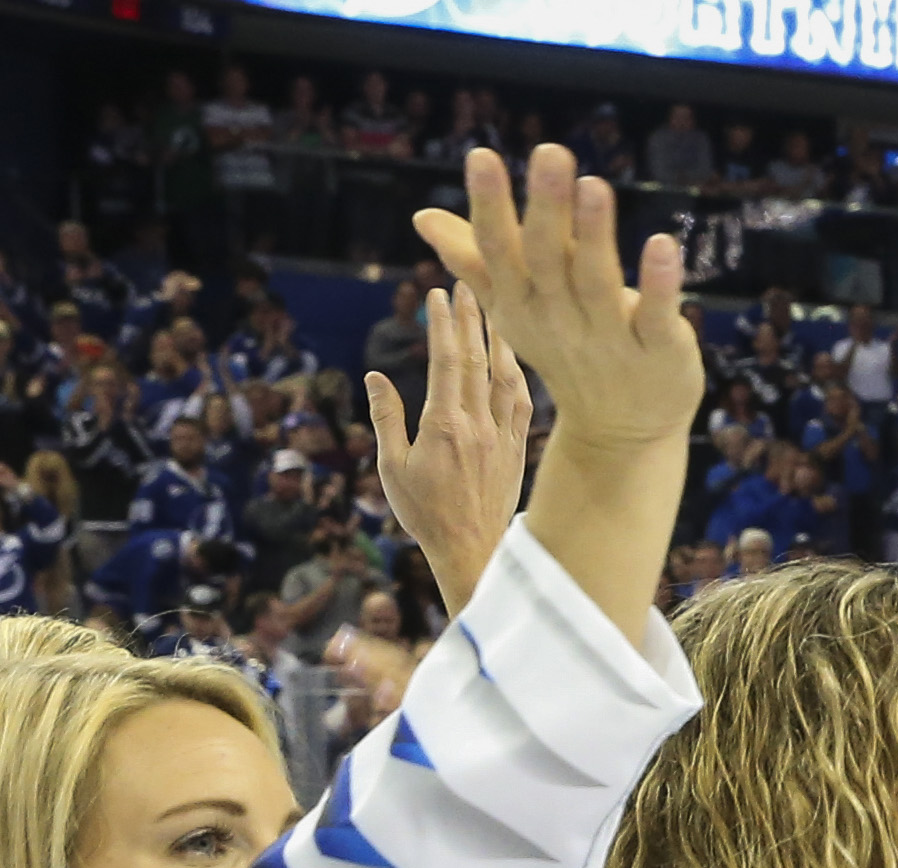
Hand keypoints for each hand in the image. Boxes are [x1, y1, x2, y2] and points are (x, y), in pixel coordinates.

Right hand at [367, 284, 530, 615]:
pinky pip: (522, 404)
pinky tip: (516, 360)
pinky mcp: (517, 451)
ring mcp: (503, 437)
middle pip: (477, 360)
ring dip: (500, 340)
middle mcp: (479, 425)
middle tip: (469, 284)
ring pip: (506, 377)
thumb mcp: (393, 467)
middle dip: (472, 318)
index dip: (444, 324)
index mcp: (445, 425)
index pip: (446, 361)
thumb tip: (374, 376)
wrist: (473, 553)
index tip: (440, 295)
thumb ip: (386, 418)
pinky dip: (519, 376)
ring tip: (497, 310)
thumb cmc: (426, 514)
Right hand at [414, 147, 702, 459]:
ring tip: (593, 184)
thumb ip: (476, 261)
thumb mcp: (514, 311)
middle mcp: (560, 317)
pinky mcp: (659, 351)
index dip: (489, 206)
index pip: (499, 251)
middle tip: (550, 152)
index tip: (481, 156)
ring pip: (598, 281)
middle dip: (548, 207)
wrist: (621, 430)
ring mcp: (609, 337)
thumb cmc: (565, 352)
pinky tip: (662, 243)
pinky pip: (657, 315)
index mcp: (521, 302)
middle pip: (548, 259)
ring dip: (595, 233)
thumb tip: (422, 217)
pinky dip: (659, 283)